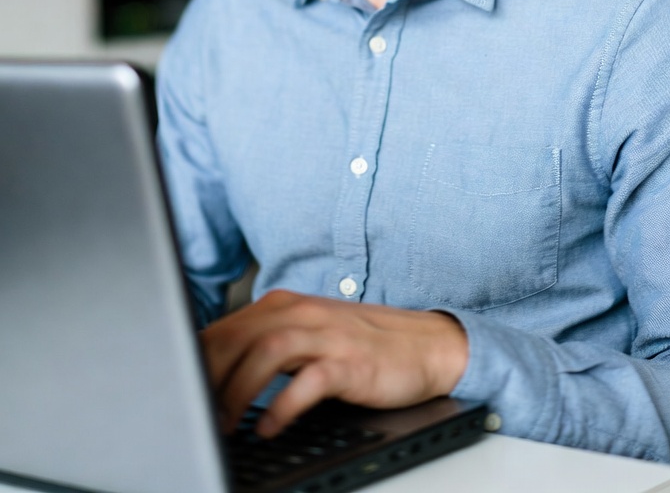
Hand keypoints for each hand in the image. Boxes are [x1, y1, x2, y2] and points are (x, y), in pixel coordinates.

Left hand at [200, 289, 468, 435]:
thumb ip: (265, 345)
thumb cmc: (360, 344)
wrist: (425, 344)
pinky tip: (268, 427)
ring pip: (267, 352)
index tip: (180, 387)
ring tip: (225, 422)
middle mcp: (303, 313)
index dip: (197, 358)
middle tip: (195, 412)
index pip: (226, 327)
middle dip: (209, 376)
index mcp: (285, 305)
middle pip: (238, 336)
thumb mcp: (308, 336)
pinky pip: (309, 382)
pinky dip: (282, 406)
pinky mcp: (351, 362)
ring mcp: (328, 335)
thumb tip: (214, 372)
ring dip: (238, 390)